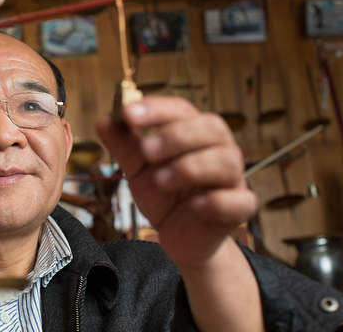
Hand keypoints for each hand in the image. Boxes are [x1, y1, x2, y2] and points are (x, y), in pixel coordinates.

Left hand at [96, 96, 256, 268]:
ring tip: (160, 181)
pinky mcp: (240, 208)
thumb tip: (104, 119)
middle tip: (146, 151)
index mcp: (193, 131)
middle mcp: (218, 148)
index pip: (181, 110)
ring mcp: (232, 178)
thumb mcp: (137, 168)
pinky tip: (194, 205)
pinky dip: (217, 201)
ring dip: (191, 168)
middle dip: (176, 136)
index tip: (128, 114)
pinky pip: (240, 200)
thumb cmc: (161, 192)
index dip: (156, 109)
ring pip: (227, 161)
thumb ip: (123, 144)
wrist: (176, 235)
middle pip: (211, 127)